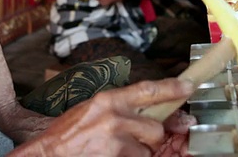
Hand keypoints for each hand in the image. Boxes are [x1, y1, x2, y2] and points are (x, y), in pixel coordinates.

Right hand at [14, 79, 194, 156]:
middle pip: (155, 127)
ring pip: (147, 149)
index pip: (148, 90)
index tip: (188, 87)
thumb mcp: (93, 110)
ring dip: (137, 152)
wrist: (49, 153)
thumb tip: (153, 112)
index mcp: (108, 99)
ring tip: (114, 149)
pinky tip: (111, 156)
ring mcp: (116, 140)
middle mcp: (114, 117)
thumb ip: (121, 108)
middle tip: (134, 139)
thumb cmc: (68, 133)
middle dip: (151, 137)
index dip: (171, 88)